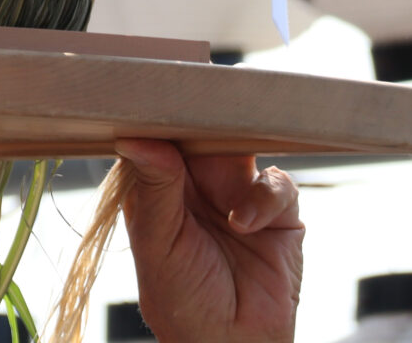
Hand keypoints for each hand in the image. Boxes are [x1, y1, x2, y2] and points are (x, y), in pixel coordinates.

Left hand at [117, 139, 303, 342]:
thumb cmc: (183, 304)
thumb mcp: (158, 245)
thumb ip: (153, 189)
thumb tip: (133, 139)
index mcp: (159, 191)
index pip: (158, 140)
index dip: (161, 123)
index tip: (162, 107)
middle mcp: (198, 188)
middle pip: (203, 136)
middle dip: (206, 128)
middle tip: (206, 124)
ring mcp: (238, 196)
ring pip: (242, 149)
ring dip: (237, 160)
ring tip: (225, 203)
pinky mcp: (277, 211)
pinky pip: (277, 182)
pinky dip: (265, 197)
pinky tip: (246, 225)